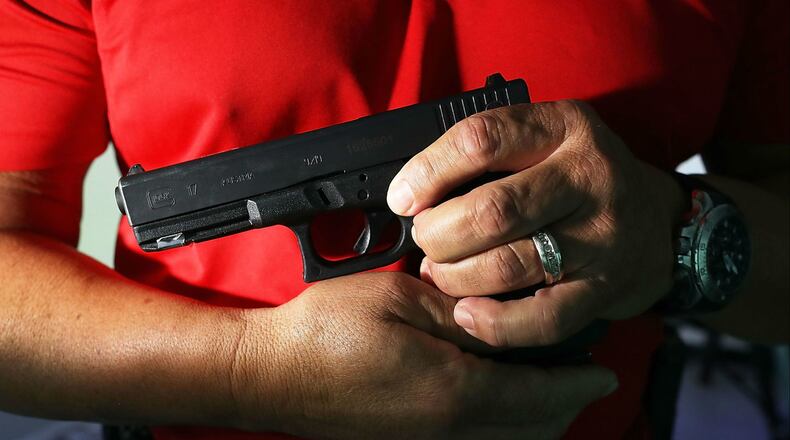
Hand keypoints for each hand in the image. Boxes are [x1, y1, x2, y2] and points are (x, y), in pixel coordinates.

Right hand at [232, 272, 617, 438]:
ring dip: (537, 416)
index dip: (579, 383)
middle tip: (582, 373)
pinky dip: (503, 423)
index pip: (542, 396)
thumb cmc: (325, 333)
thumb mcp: (399, 300)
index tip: (604, 371)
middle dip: (567, 404)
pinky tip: (494, 394)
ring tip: (548, 384)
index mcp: (454, 392)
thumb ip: (458, 312)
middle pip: (534, 429)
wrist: (270, 373)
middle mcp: (448, 429)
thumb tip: (498, 317)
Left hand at [387, 101, 684, 347]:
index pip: (481, 139)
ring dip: (456, 278)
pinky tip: (468, 315)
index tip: (403, 197)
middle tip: (425, 241)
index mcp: (563, 126)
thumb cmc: (577, 178)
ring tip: (441, 274)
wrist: (660, 219)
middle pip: (492, 210)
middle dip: (438, 233)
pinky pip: (543, 318)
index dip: (428, 171)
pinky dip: (495, 323)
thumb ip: (487, 157)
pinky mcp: (607, 287)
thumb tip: (408, 193)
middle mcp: (589, 175)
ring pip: (510, 265)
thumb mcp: (543, 141)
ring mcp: (603, 235)